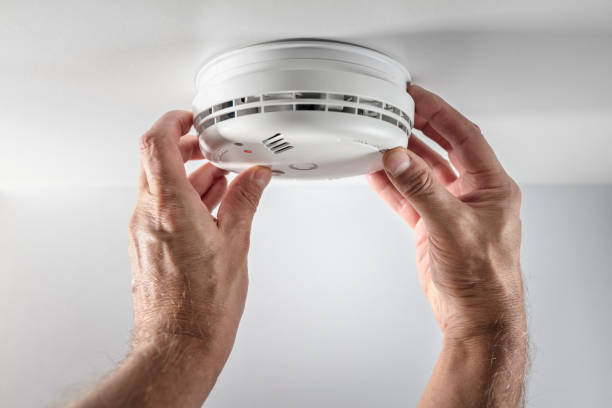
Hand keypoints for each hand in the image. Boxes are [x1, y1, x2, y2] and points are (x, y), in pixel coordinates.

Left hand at [72, 110, 270, 407]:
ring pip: (160, 184)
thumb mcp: (235, 245)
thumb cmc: (203, 307)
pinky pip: (160, 206)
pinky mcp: (146, 245)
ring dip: (189, 175)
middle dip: (186, 147)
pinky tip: (211, 206)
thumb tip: (254, 177)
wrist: (179, 345)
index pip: (157, 144)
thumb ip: (244, 202)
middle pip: (156, 160)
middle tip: (212, 147)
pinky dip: (184, 197)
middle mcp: (149, 215)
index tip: (192, 118)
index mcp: (171, 208)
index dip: (173, 121)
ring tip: (223, 180)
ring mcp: (143, 231)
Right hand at [367, 85, 526, 406]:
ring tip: (380, 137)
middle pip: (442, 148)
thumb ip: (422, 189)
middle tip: (395, 110)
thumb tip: (398, 158)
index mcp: (491, 186)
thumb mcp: (452, 225)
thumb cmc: (484, 277)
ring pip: (422, 172)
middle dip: (419, 128)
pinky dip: (392, 185)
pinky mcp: (432, 226)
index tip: (416, 97)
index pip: (464, 135)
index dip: (439, 112)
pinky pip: (408, 197)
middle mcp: (472, 193)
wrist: (474, 316)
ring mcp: (450, 209)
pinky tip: (376, 173)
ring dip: (402, 156)